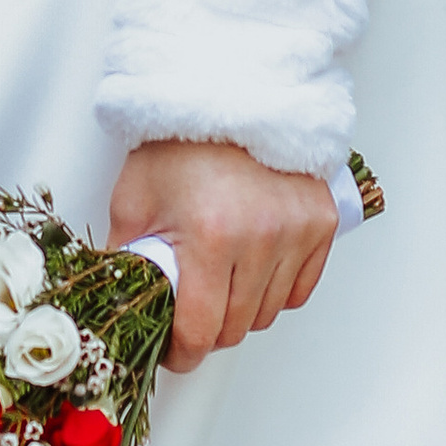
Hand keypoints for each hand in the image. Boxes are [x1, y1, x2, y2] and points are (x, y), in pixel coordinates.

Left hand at [109, 139, 338, 372]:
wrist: (227, 93)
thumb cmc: (180, 142)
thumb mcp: (134, 201)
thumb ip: (128, 262)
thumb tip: (124, 309)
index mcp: (211, 236)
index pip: (201, 332)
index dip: (180, 353)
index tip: (172, 352)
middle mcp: (262, 237)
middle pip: (236, 328)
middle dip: (208, 329)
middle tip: (190, 308)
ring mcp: (298, 230)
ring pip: (268, 312)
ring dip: (241, 309)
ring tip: (219, 278)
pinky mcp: (322, 222)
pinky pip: (299, 289)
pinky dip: (275, 290)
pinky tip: (251, 268)